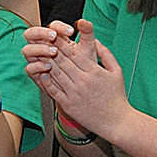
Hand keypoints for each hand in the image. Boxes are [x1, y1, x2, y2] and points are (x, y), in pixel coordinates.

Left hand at [22, 19, 129, 137]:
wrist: (116, 121)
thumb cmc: (117, 96)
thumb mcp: (117, 71)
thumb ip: (106, 54)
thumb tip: (95, 41)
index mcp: (94, 71)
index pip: (74, 53)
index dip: (62, 44)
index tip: (54, 35)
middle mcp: (82, 80)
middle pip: (63, 61)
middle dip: (51, 49)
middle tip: (42, 40)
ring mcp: (74, 93)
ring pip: (56, 74)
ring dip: (46, 63)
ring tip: (39, 54)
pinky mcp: (69, 105)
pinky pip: (55, 91)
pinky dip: (47, 82)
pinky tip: (43, 74)